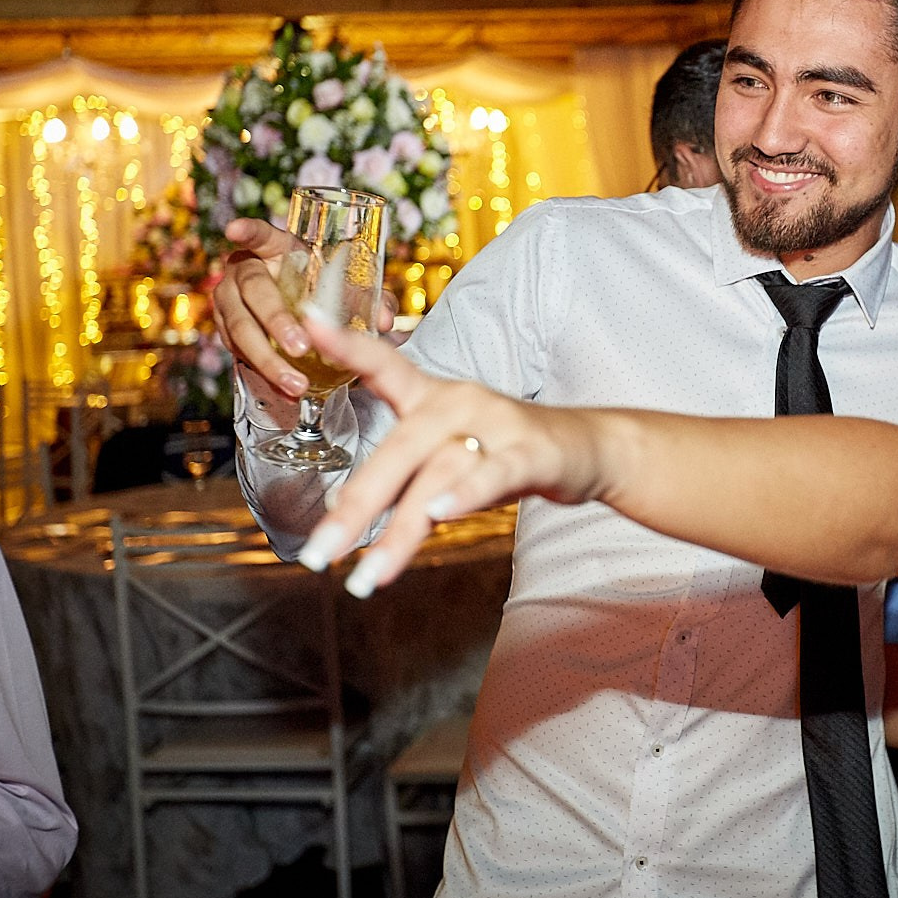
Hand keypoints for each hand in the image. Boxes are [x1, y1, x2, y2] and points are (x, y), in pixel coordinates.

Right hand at [213, 217, 400, 397]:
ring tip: (295, 382)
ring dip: (267, 358)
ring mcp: (229, 300)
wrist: (300, 318)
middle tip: (300, 346)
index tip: (235, 230)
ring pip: (239, 328)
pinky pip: (238, 352)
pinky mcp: (225, 330)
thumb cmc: (324, 292)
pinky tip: (285, 389)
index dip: (249, 232)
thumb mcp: (350, 290)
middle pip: (253, 290)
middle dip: (276, 320)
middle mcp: (245, 270)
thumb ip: (373, 300)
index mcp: (275, 250)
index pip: (260, 235)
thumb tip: (385, 320)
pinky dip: (264, 373)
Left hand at [293, 310, 601, 595]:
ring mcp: (497, 424)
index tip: (309, 322)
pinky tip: (439, 515)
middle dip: (355, 506)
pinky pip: (493, 473)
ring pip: (437, 474)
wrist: (587, 449)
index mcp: (433, 397)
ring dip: (400, 530)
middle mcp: (460, 403)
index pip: (384, 363)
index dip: (347, 344)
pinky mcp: (531, 452)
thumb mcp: (447, 454)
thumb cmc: (504, 451)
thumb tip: (342, 517)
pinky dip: (465, 493)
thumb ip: (401, 479)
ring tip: (368, 575)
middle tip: (316, 554)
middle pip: (398, 449)